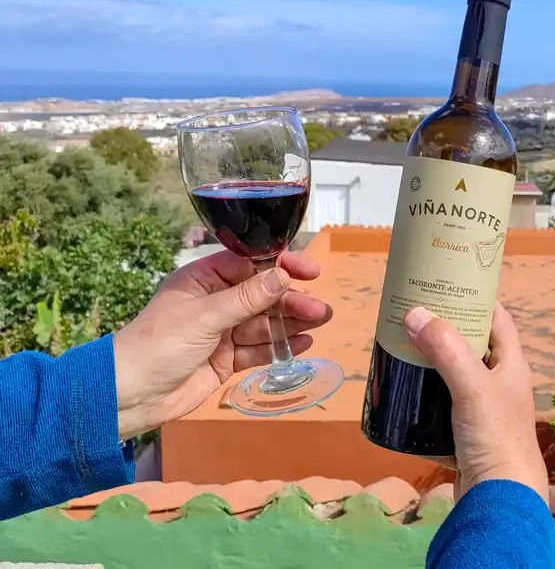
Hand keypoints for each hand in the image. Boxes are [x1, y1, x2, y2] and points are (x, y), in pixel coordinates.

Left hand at [113, 250, 331, 439]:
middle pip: (263, 295)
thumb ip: (246, 298)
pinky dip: (280, 346)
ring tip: (320, 321)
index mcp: (204, 279)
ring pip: (264, 322)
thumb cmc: (159, 345)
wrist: (129, 396)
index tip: (308, 271)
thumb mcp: (205, 316)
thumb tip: (282, 276)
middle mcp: (216, 301)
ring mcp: (222, 331)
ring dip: (291, 322)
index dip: (280, 265)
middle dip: (291, 300)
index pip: (250, 264)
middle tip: (320, 309)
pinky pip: (259, 348)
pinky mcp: (226, 359)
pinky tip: (302, 343)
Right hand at [403, 303, 547, 503]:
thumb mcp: (472, 386)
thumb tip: (414, 312)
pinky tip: (404, 393)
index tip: (446, 283)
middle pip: (472, 346)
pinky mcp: (467, 438)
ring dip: (432, 365)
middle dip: (444, 330)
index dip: (476, 298)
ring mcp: (484, 412)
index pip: (497, 318)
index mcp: (512, 365)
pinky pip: (443, 410)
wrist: (501, 501)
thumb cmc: (495, 437)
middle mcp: (501, 384)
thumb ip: (446, 349)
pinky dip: (425, 399)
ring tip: (402, 348)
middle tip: (412, 315)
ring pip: (455, 378)